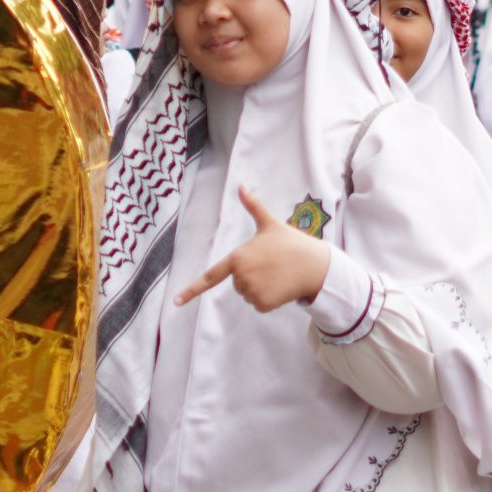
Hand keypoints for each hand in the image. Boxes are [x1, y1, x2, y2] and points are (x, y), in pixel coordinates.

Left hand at [175, 186, 332, 312]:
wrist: (316, 265)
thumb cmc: (291, 242)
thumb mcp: (270, 224)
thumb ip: (252, 207)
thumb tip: (242, 186)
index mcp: (238, 257)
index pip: (211, 276)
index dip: (191, 290)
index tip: (175, 302)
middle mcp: (241, 276)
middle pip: (237, 283)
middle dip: (251, 277)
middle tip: (271, 265)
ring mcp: (252, 291)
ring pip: (247, 295)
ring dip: (260, 289)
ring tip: (277, 275)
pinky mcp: (264, 304)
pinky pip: (259, 305)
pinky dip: (269, 300)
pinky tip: (281, 287)